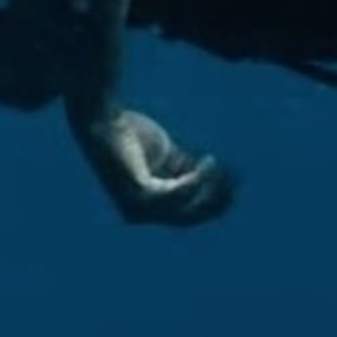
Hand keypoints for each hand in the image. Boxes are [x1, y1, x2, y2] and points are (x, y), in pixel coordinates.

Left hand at [79, 107, 235, 228]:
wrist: (102, 119)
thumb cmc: (130, 134)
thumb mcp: (166, 155)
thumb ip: (186, 169)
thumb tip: (214, 174)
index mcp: (146, 207)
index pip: (187, 215)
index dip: (213, 203)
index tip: (234, 185)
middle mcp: (140, 214)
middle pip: (191, 217)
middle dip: (215, 200)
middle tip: (234, 180)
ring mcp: (138, 207)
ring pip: (188, 207)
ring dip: (208, 185)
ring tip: (215, 162)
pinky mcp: (139, 193)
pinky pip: (178, 193)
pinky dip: (197, 178)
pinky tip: (208, 162)